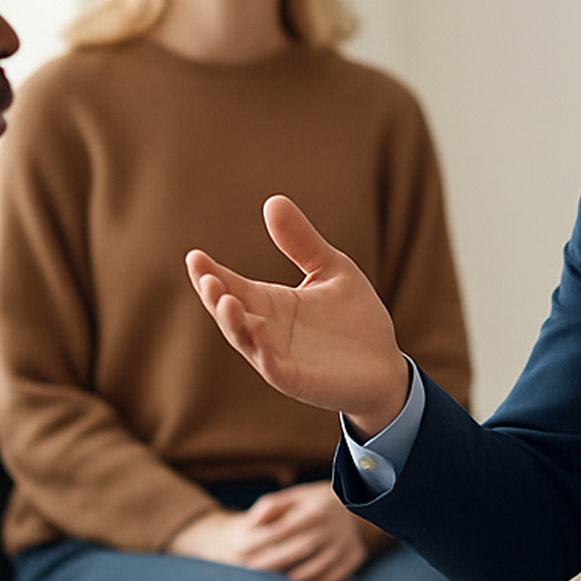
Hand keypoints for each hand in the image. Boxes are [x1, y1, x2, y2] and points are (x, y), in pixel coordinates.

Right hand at [185, 195, 409, 435]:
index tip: (195, 255)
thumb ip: (303, 242)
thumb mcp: (330, 269)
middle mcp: (268, 330)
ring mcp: (280, 357)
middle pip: (231, 312)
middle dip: (215, 295)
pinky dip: (266, 357)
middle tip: (205, 275)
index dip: (211, 272)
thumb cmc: (355, 319)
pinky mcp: (298, 380)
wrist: (386, 365)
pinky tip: (260, 341)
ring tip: (226, 300)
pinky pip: (276, 369)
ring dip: (234, 322)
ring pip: (247, 341)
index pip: (232, 284)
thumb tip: (273, 200)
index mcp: (271, 303)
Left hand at [241, 482, 372, 580]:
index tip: (242, 558)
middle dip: (269, 568)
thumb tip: (251, 523)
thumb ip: (270, 505)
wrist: (357, 502)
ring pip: (310, 572)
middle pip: (294, 554)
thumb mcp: (295, 495)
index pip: (280, 532)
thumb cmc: (315, 502)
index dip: (259, 547)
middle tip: (250, 577)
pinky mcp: (353, 559)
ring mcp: (345, 545)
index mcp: (314, 510)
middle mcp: (332, 528)